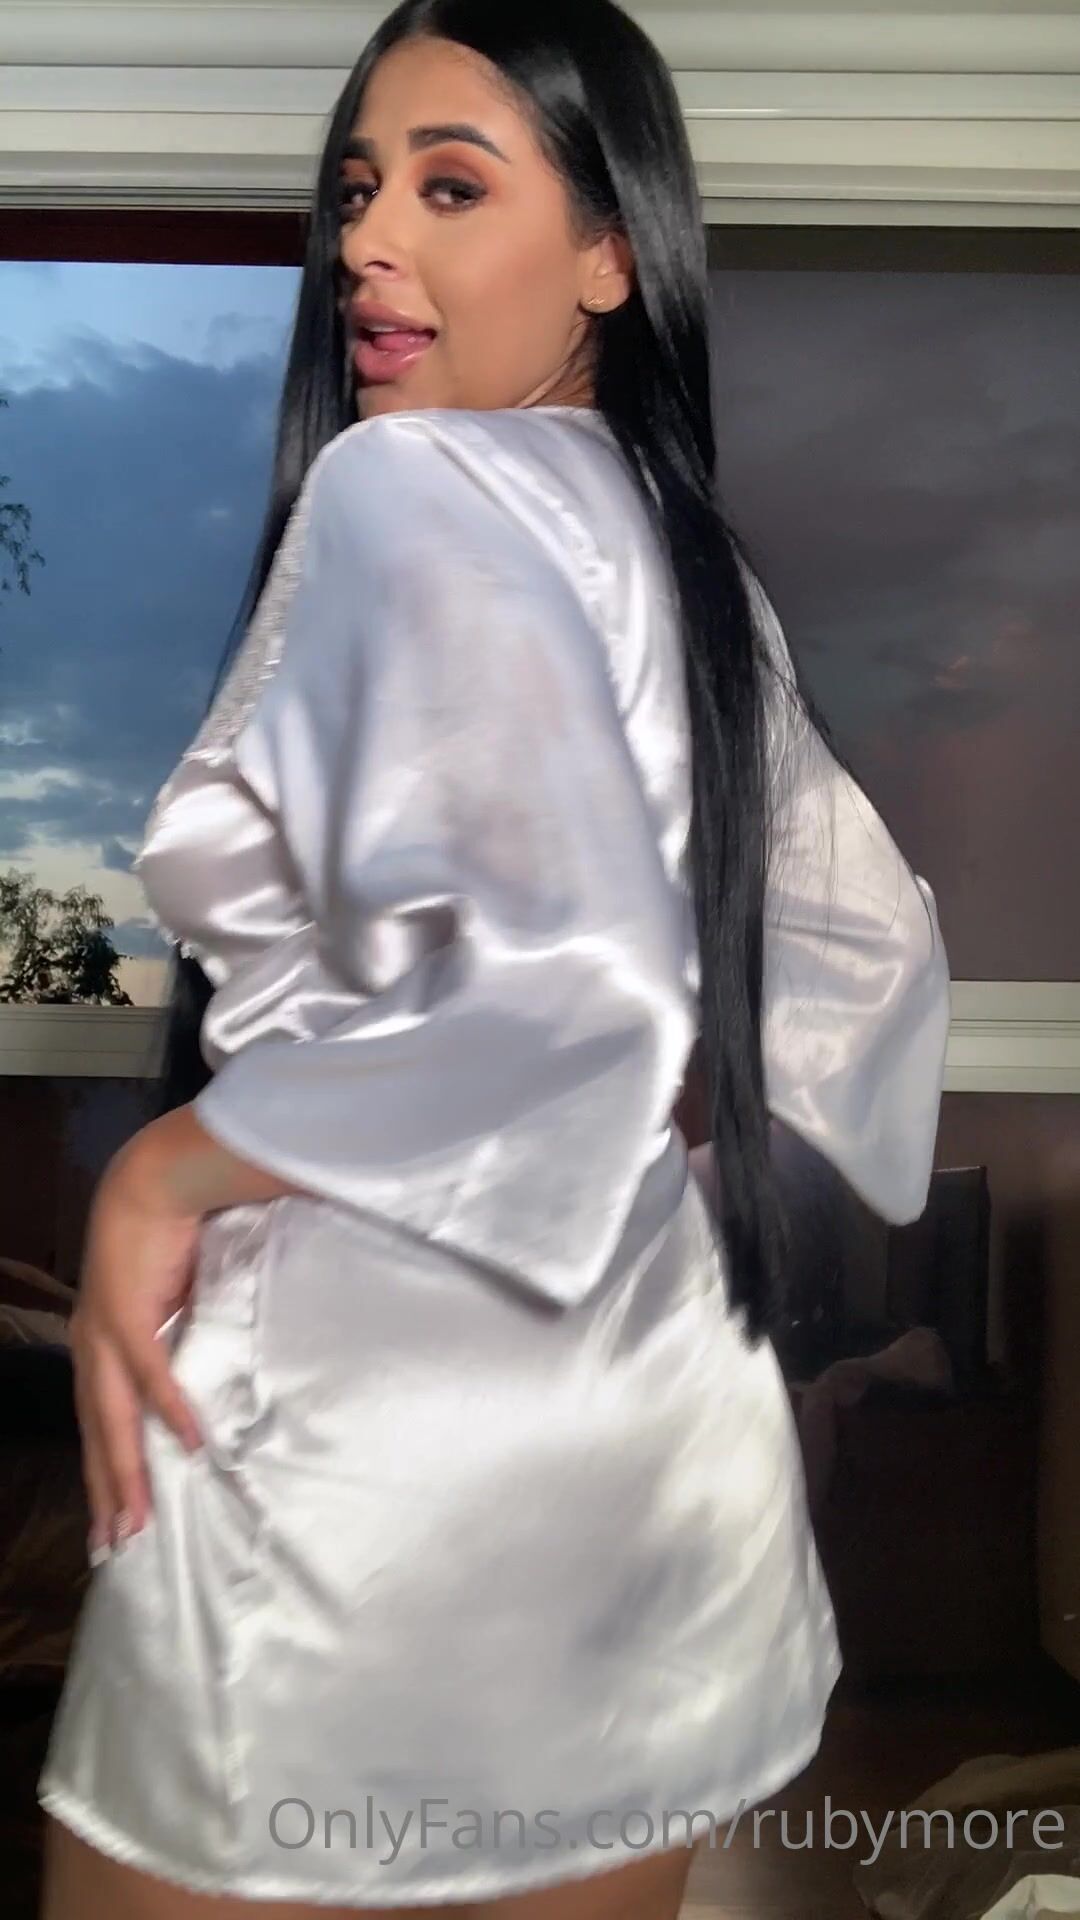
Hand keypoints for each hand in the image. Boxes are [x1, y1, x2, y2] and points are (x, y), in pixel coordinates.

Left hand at [72, 1131, 205, 1557]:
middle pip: (96, 1432)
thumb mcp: (176, 1299)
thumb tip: (220, 1371)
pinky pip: (150, 1372)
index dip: (106, 1468)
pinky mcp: (127, 1311)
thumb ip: (189, 1336)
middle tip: (116, 1545)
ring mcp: (104, 1331)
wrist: (156, 1177)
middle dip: (107, 1492)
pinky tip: (186, 1444)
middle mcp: (92, 1345)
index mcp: (101, 1343)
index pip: (98, 1420)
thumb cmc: (171, 1231)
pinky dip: (167, 1409)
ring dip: (125, 1471)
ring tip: (137, 1519)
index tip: (116, 1516)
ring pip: (110, 1418)